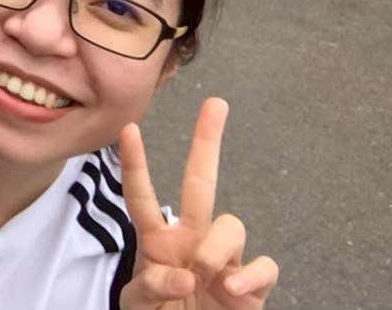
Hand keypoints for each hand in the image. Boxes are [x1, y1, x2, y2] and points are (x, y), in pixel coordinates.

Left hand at [119, 99, 277, 309]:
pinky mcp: (252, 284)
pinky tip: (231, 289)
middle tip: (215, 103)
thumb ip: (152, 287)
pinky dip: (250, 276)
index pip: (142, 197)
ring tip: (203, 280)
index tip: (128, 127)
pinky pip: (263, 264)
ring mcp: (224, 259)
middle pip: (200, 182)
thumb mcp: (140, 305)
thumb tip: (186, 274)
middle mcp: (192, 239)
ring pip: (231, 225)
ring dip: (214, 250)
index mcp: (159, 241)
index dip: (135, 165)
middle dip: (207, 142)